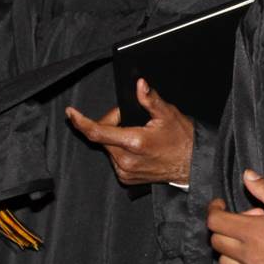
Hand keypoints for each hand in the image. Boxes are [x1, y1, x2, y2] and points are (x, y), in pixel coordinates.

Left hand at [65, 80, 194, 185]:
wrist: (192, 166)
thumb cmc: (182, 140)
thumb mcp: (168, 114)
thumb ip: (150, 99)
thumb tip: (139, 85)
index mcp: (134, 142)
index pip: (98, 132)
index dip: (81, 121)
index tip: (71, 113)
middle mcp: (126, 160)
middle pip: (103, 136)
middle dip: (112, 123)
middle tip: (131, 119)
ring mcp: (125, 172)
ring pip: (108, 148)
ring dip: (116, 138)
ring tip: (137, 135)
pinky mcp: (126, 179)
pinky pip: (114, 159)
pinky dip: (120, 150)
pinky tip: (138, 148)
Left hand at [206, 172, 263, 263]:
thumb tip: (247, 176)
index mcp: (254, 233)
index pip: (215, 222)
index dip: (215, 210)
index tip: (222, 206)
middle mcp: (249, 258)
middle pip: (217, 243)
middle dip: (228, 229)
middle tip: (252, 224)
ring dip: (234, 253)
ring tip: (258, 246)